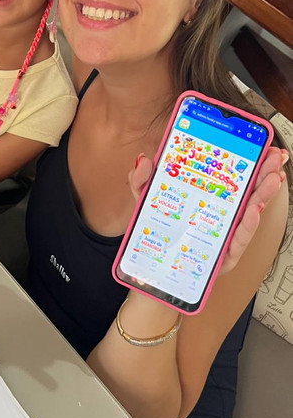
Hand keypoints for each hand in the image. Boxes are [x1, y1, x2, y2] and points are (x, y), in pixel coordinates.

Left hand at [129, 147, 287, 275]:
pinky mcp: (223, 258)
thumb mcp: (146, 201)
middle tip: (275, 157)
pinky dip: (246, 226)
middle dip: (264, 173)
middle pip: (248, 191)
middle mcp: (223, 216)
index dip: (250, 161)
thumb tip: (144, 160)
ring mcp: (225, 235)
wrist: (153, 272)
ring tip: (272, 179)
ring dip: (262, 195)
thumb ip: (142, 180)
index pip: (233, 176)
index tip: (263, 146)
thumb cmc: (159, 234)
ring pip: (249, 214)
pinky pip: (236, 241)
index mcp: (210, 199)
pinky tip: (253, 211)